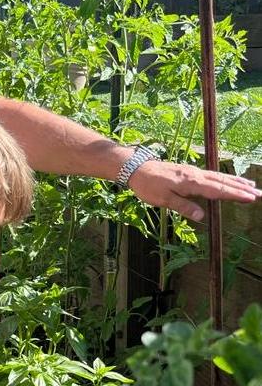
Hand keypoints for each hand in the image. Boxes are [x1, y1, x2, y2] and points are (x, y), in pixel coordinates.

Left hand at [129, 160, 260, 220]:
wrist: (137, 168)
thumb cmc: (148, 186)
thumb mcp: (163, 200)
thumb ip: (183, 207)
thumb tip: (201, 216)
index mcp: (191, 182)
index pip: (218, 190)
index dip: (235, 195)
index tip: (251, 198)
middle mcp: (196, 175)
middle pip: (223, 182)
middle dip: (242, 188)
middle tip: (260, 194)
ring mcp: (193, 172)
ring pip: (219, 177)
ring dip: (236, 182)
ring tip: (252, 186)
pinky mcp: (189, 172)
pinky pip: (212, 175)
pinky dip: (224, 178)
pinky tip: (228, 180)